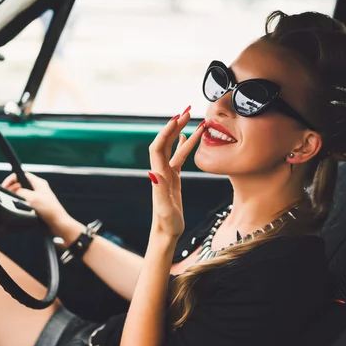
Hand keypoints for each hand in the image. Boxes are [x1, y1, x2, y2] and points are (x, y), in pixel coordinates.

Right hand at [1, 172, 71, 233]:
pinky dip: (20, 204)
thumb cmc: (49, 210)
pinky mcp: (37, 205)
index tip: (4, 186)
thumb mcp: (31, 198)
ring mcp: (38, 197)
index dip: (11, 179)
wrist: (57, 223)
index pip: (21, 175)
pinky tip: (19, 209)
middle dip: (12, 189)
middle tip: (6, 195)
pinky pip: (25, 202)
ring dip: (16, 197)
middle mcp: (38, 188)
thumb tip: (13, 191)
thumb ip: (19, 192)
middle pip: (20, 184)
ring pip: (22, 194)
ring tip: (13, 202)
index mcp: (38, 182)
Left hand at [148, 108, 204, 239]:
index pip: (159, 147)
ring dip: (181, 132)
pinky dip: (182, 145)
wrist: (166, 234)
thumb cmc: (167, 224)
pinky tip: (187, 137)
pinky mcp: (173, 180)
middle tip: (187, 111)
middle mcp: (160, 172)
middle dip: (175, 125)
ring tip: (192, 118)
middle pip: (165, 143)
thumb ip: (159, 191)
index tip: (177, 118)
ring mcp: (167, 175)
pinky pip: (178, 157)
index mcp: (159, 176)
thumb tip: (153, 173)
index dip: (166, 132)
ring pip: (173, 148)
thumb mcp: (165, 209)